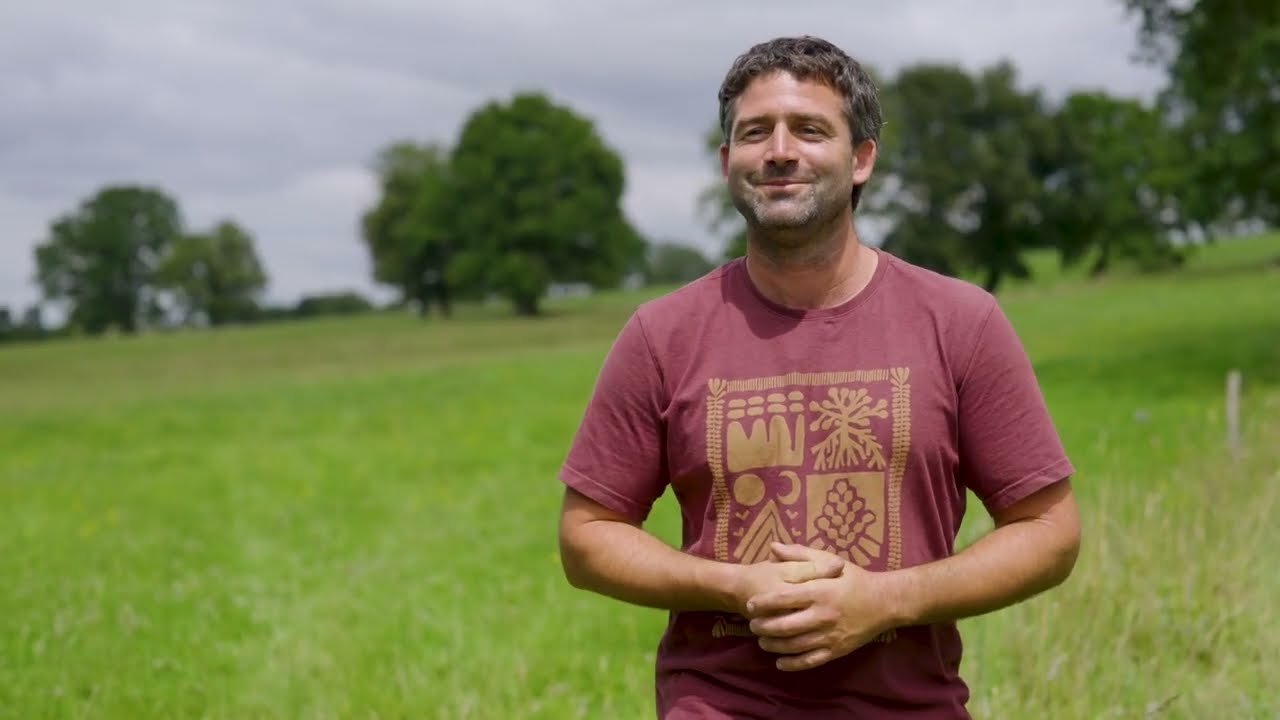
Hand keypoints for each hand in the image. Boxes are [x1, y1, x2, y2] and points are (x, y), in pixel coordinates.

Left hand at [745, 543, 900, 671]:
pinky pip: (811, 661)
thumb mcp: (829, 560)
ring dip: (774, 646)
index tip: (750, 605)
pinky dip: (793, 664)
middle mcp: (823, 615)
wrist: (885, 602)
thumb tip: (773, 546)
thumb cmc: (854, 579)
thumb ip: (800, 554)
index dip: (763, 603)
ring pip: (795, 646)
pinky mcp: (837, 650)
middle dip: (764, 627)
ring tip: (762, 641)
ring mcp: (830, 635)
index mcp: (819, 591)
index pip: (783, 599)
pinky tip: (780, 663)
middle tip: (752, 625)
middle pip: (785, 626)